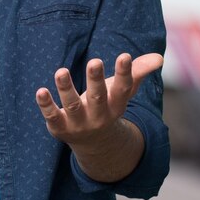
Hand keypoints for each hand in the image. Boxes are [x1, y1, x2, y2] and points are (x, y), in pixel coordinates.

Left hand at [36, 53, 162, 146]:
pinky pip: (52, 116)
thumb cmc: (107, 105)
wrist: (94, 143)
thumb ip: (137, 72)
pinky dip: (46, 105)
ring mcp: (79, 123)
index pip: (122, 88)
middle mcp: (99, 115)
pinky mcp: (60, 127)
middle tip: (95, 61)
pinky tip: (40, 91)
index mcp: (116, 104)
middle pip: (98, 97)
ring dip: (66, 89)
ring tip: (61, 71)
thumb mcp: (122, 91)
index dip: (124, 73)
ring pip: (72, 106)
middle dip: (96, 80)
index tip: (124, 55)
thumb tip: (159, 58)